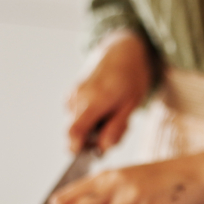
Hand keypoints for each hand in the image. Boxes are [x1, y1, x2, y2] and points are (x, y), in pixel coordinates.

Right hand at [66, 29, 151, 152]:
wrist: (123, 49)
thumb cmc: (131, 75)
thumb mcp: (131, 104)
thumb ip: (116, 128)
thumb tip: (102, 149)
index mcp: (93, 100)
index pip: (73, 132)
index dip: (76, 148)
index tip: (88, 155)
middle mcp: (77, 97)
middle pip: (76, 132)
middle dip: (94, 139)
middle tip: (118, 129)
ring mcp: (72, 94)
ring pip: (78, 124)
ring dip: (95, 128)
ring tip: (116, 115)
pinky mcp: (72, 93)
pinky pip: (78, 114)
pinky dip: (91, 117)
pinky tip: (106, 108)